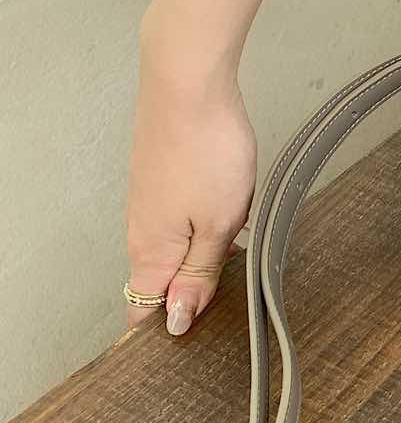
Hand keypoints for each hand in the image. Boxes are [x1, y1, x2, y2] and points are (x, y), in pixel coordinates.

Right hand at [125, 46, 256, 335]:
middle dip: (196, 285)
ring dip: (209, 246)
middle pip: (163, 278)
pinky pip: (185, 214)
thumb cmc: (207, 150)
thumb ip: (197, 275)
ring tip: (236, 227)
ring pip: (179, 243)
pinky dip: (210, 215)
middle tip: (229, 272)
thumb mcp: (217, 225)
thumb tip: (175, 319)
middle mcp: (141, 229)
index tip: (191, 336)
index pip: (143, 308)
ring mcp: (150, 201)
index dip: (166, 327)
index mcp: (150, 251)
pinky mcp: (163, 177)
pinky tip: (233, 200)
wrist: (189, 86)